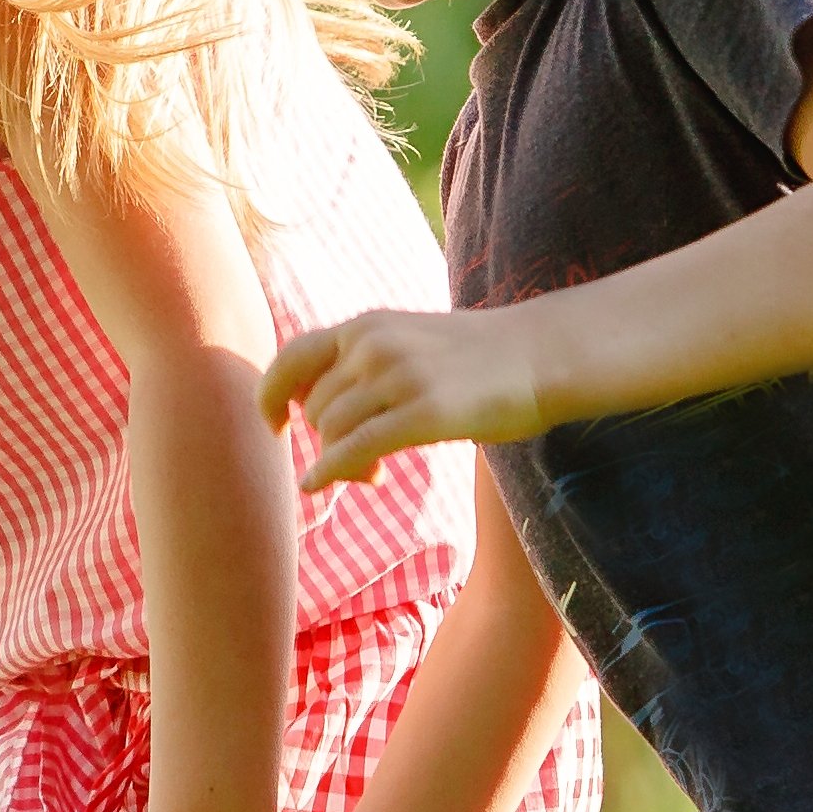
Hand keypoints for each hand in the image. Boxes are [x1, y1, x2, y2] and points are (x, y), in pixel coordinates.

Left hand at [261, 304, 550, 492]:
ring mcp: (398, 377)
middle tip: (360, 463)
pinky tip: (318, 485)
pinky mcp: (424, 413)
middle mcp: (373, 345)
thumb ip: (365, 366)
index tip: (272, 426)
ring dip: (339, 460)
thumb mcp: (411, 342)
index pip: (293, 357)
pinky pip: (355, 448)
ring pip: (331, 430)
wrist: (542, 354)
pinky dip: (328, 470)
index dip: (270, 395)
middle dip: (324, 441)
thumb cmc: (479, 358)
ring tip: (371, 471)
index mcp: (367, 326)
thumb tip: (320, 418)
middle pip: (314, 407)